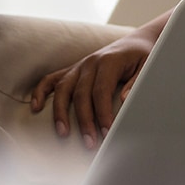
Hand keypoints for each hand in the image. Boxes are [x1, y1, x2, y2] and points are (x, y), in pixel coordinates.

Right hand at [30, 27, 157, 148]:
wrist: (137, 41)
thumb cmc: (144, 56)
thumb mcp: (148, 66)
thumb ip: (136, 82)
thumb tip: (124, 100)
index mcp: (109, 61)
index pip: (101, 91)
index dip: (103, 113)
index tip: (107, 132)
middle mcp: (91, 62)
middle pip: (81, 94)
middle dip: (85, 121)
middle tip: (90, 143)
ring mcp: (80, 65)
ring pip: (63, 89)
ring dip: (61, 112)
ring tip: (63, 133)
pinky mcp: (74, 69)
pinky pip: (52, 79)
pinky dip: (41, 91)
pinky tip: (36, 107)